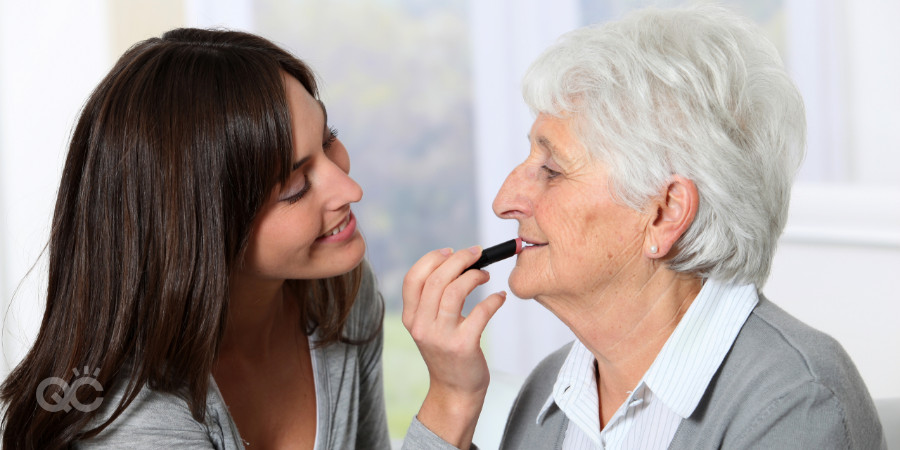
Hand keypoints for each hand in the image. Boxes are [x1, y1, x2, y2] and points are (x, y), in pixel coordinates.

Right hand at [402, 246, 506, 448]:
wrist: (455, 390)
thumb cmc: (447, 351)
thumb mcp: (429, 326)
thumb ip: (433, 300)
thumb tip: (455, 262)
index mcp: (411, 318)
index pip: (414, 278)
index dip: (432, 259)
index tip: (451, 251)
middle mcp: (422, 326)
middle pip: (437, 279)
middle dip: (460, 259)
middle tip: (477, 253)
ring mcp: (441, 337)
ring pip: (454, 291)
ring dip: (474, 275)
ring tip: (485, 275)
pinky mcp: (463, 345)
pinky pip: (480, 312)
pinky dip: (493, 299)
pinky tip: (499, 297)